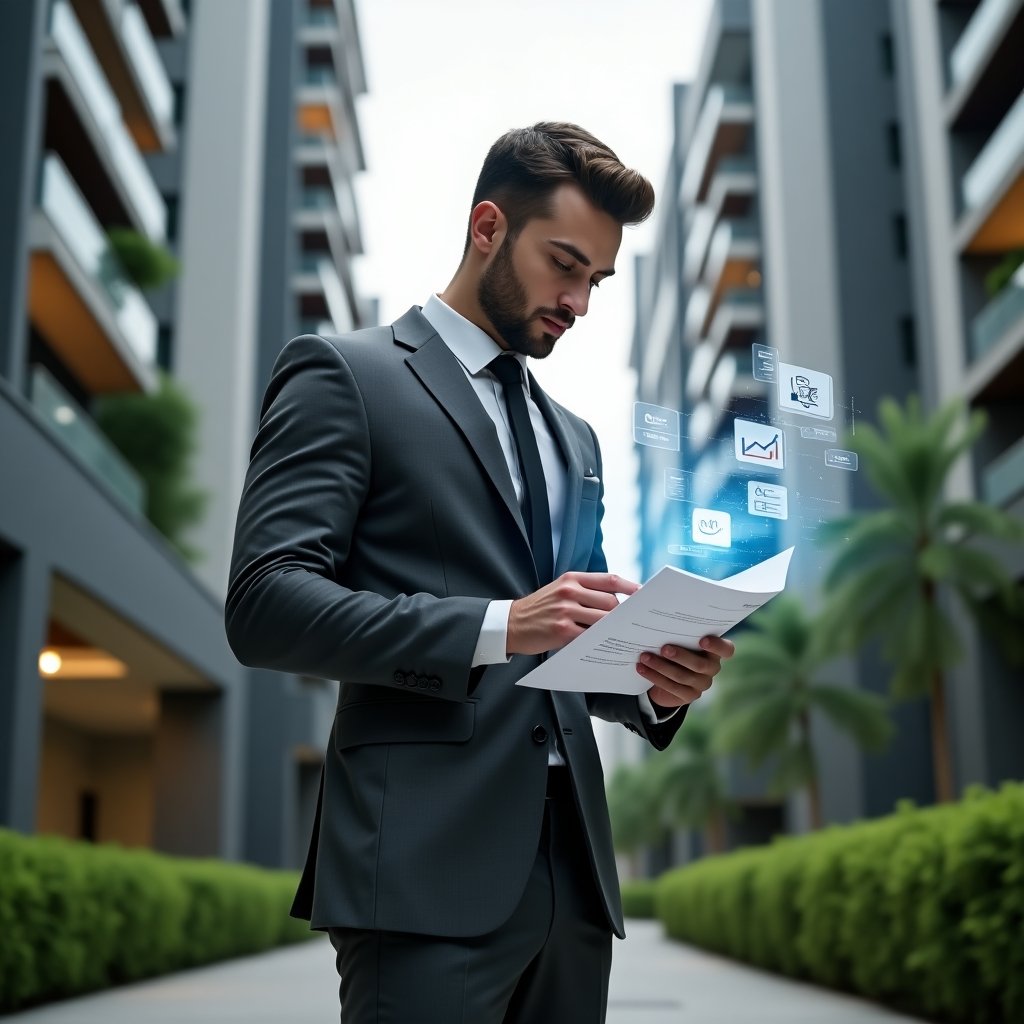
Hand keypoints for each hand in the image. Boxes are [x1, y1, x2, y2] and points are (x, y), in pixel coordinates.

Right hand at [507, 572, 639, 655]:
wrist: (511, 623)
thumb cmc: (540, 608)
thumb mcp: (560, 590)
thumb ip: (586, 591)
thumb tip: (617, 601)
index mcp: (572, 579)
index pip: (609, 580)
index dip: (631, 587)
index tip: (644, 595)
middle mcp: (570, 591)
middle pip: (611, 602)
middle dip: (622, 614)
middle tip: (629, 624)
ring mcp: (565, 611)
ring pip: (603, 619)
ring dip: (613, 629)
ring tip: (619, 636)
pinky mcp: (561, 631)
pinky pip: (589, 636)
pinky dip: (599, 640)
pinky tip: (603, 644)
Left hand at [637, 635, 734, 710]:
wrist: (666, 675)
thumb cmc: (674, 646)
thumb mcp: (677, 636)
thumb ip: (673, 626)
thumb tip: (646, 603)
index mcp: (714, 651)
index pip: (726, 649)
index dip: (717, 646)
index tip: (703, 640)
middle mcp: (711, 668)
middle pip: (700, 665)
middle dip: (681, 656)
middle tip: (663, 648)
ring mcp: (701, 684)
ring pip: (682, 676)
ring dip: (661, 666)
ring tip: (645, 657)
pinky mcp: (689, 695)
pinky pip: (671, 687)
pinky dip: (654, 676)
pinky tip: (641, 669)